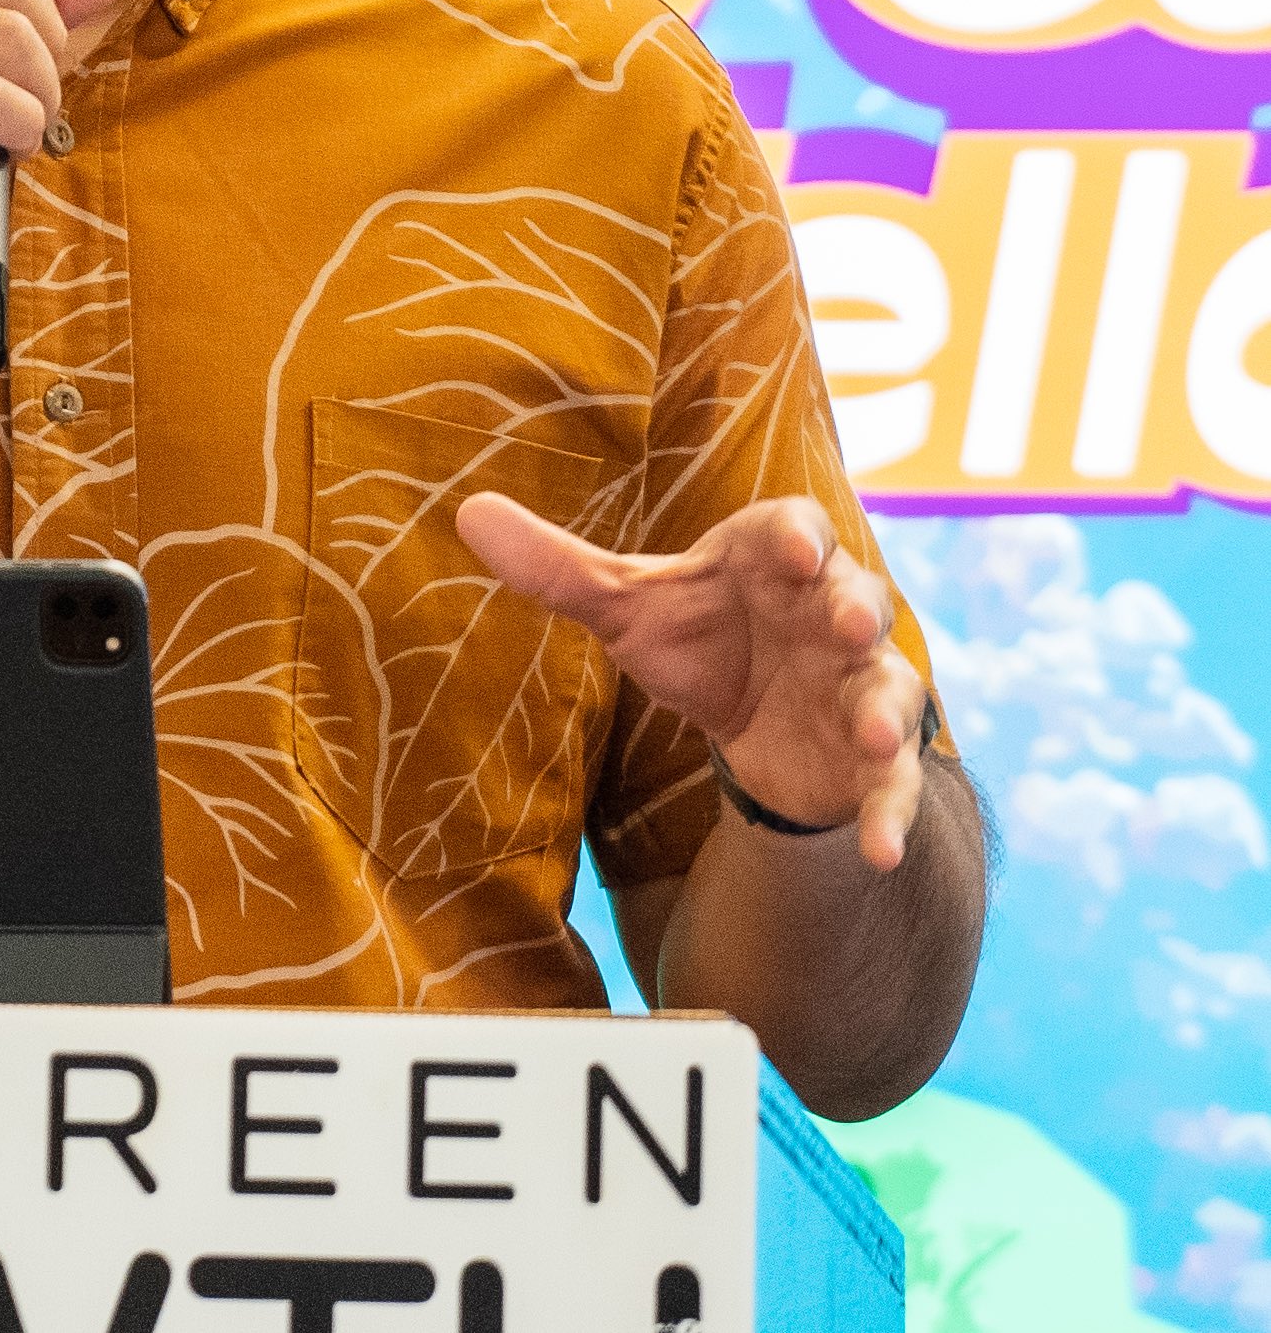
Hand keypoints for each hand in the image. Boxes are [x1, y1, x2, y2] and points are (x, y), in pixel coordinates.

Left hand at [455, 492, 930, 870]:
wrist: (753, 716)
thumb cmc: (695, 634)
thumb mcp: (627, 607)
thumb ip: (558, 568)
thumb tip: (469, 511)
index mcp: (772, 560)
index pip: (794, 529)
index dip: (797, 535)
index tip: (794, 547)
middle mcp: (829, 615)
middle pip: (857, 599)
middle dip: (855, 609)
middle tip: (846, 622)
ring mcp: (858, 684)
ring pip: (888, 687)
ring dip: (882, 709)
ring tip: (869, 734)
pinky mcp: (871, 757)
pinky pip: (893, 783)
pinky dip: (891, 815)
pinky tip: (880, 851)